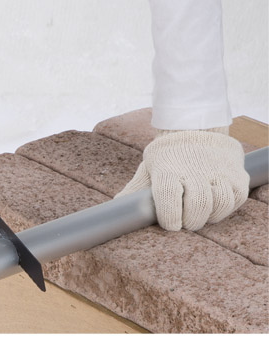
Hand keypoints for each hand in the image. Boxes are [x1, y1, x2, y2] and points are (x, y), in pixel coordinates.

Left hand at [115, 127, 248, 230]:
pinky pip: (235, 200)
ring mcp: (218, 171)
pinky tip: (214, 203)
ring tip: (199, 213)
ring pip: (219, 204)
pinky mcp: (237, 174)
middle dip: (190, 221)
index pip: (168, 196)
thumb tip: (116, 207)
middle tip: (185, 221)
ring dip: (209, 215)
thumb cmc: (168, 156)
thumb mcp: (149, 168)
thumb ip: (135, 190)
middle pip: (197, 205)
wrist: (195, 128)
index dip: (170, 216)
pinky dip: (225, 207)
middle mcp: (194, 169)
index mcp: (167, 169)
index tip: (171, 225)